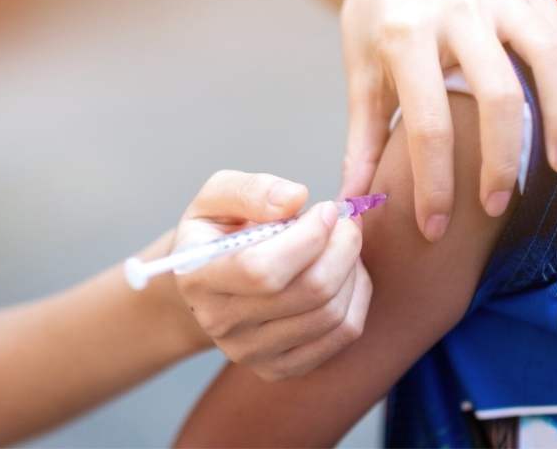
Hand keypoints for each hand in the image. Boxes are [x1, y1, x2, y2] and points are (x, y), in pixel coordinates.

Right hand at [174, 170, 371, 380]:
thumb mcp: (218, 196)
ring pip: (331, 315)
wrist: (211, 283)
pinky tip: (347, 272)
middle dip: (343, 247)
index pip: (263, 270)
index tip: (327, 210)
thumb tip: (295, 199)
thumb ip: (251, 190)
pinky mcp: (280, 366)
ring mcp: (251, 352)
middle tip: (347, 221)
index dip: (309, 237)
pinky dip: (357, 297)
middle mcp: (221, 323)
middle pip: (308, 293)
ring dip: (352, 269)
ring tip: (344, 243)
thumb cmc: (219, 232)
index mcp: (199, 277)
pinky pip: (342, 335)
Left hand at [339, 0, 556, 240]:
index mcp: (406, 38)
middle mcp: (458, 14)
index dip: (434, 185)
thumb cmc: (375, 14)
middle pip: (497, 99)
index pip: (428, 126)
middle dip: (501, 163)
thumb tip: (357, 199)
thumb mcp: (361, 72)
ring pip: (546, 63)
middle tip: (496, 207)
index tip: (435, 226)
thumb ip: (363, 138)